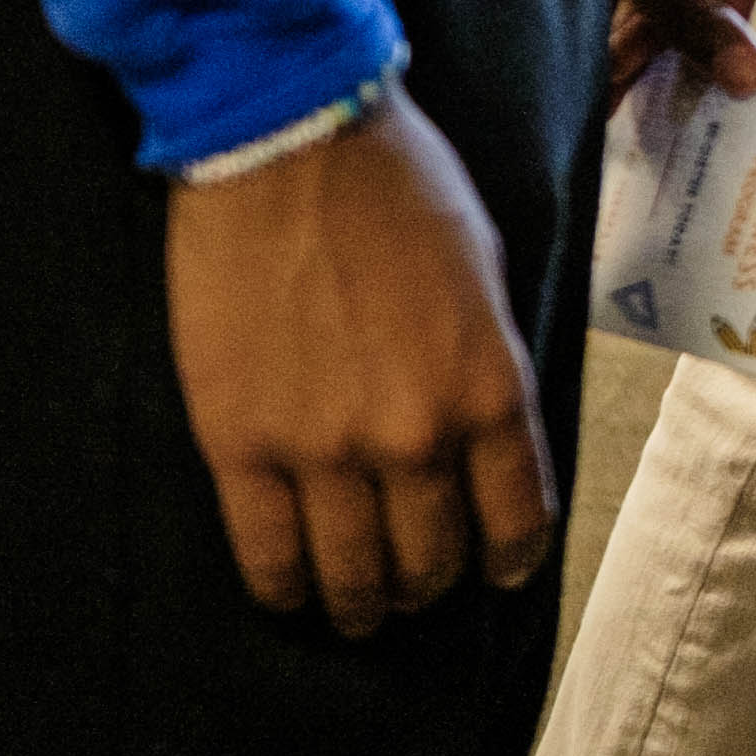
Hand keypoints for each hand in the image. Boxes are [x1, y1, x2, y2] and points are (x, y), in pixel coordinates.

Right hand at [166, 93, 556, 636]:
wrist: (288, 145)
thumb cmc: (399, 187)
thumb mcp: (484, 271)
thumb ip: (484, 362)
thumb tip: (481, 434)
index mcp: (490, 386)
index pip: (515, 517)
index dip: (506, 559)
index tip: (494, 573)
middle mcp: (417, 435)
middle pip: (430, 559)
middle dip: (427, 584)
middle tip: (412, 588)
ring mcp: (324, 448)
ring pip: (351, 574)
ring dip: (359, 605)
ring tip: (356, 609)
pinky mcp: (240, 446)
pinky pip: (267, 555)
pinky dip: (283, 589)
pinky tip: (290, 593)